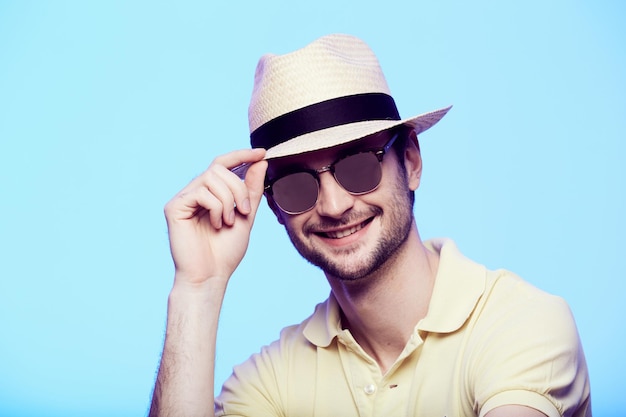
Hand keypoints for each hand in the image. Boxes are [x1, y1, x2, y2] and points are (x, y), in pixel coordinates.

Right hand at [164, 148, 266, 284]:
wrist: (210, 276)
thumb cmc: (226, 251)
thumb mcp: (247, 216)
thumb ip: (252, 190)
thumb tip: (260, 161)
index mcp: (210, 193)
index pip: (223, 164)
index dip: (242, 155)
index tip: (262, 153)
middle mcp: (194, 192)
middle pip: (219, 168)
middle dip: (239, 187)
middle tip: (246, 211)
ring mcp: (183, 198)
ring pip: (211, 177)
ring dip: (229, 200)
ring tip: (229, 221)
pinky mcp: (174, 207)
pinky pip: (201, 192)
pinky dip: (216, 208)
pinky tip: (216, 224)